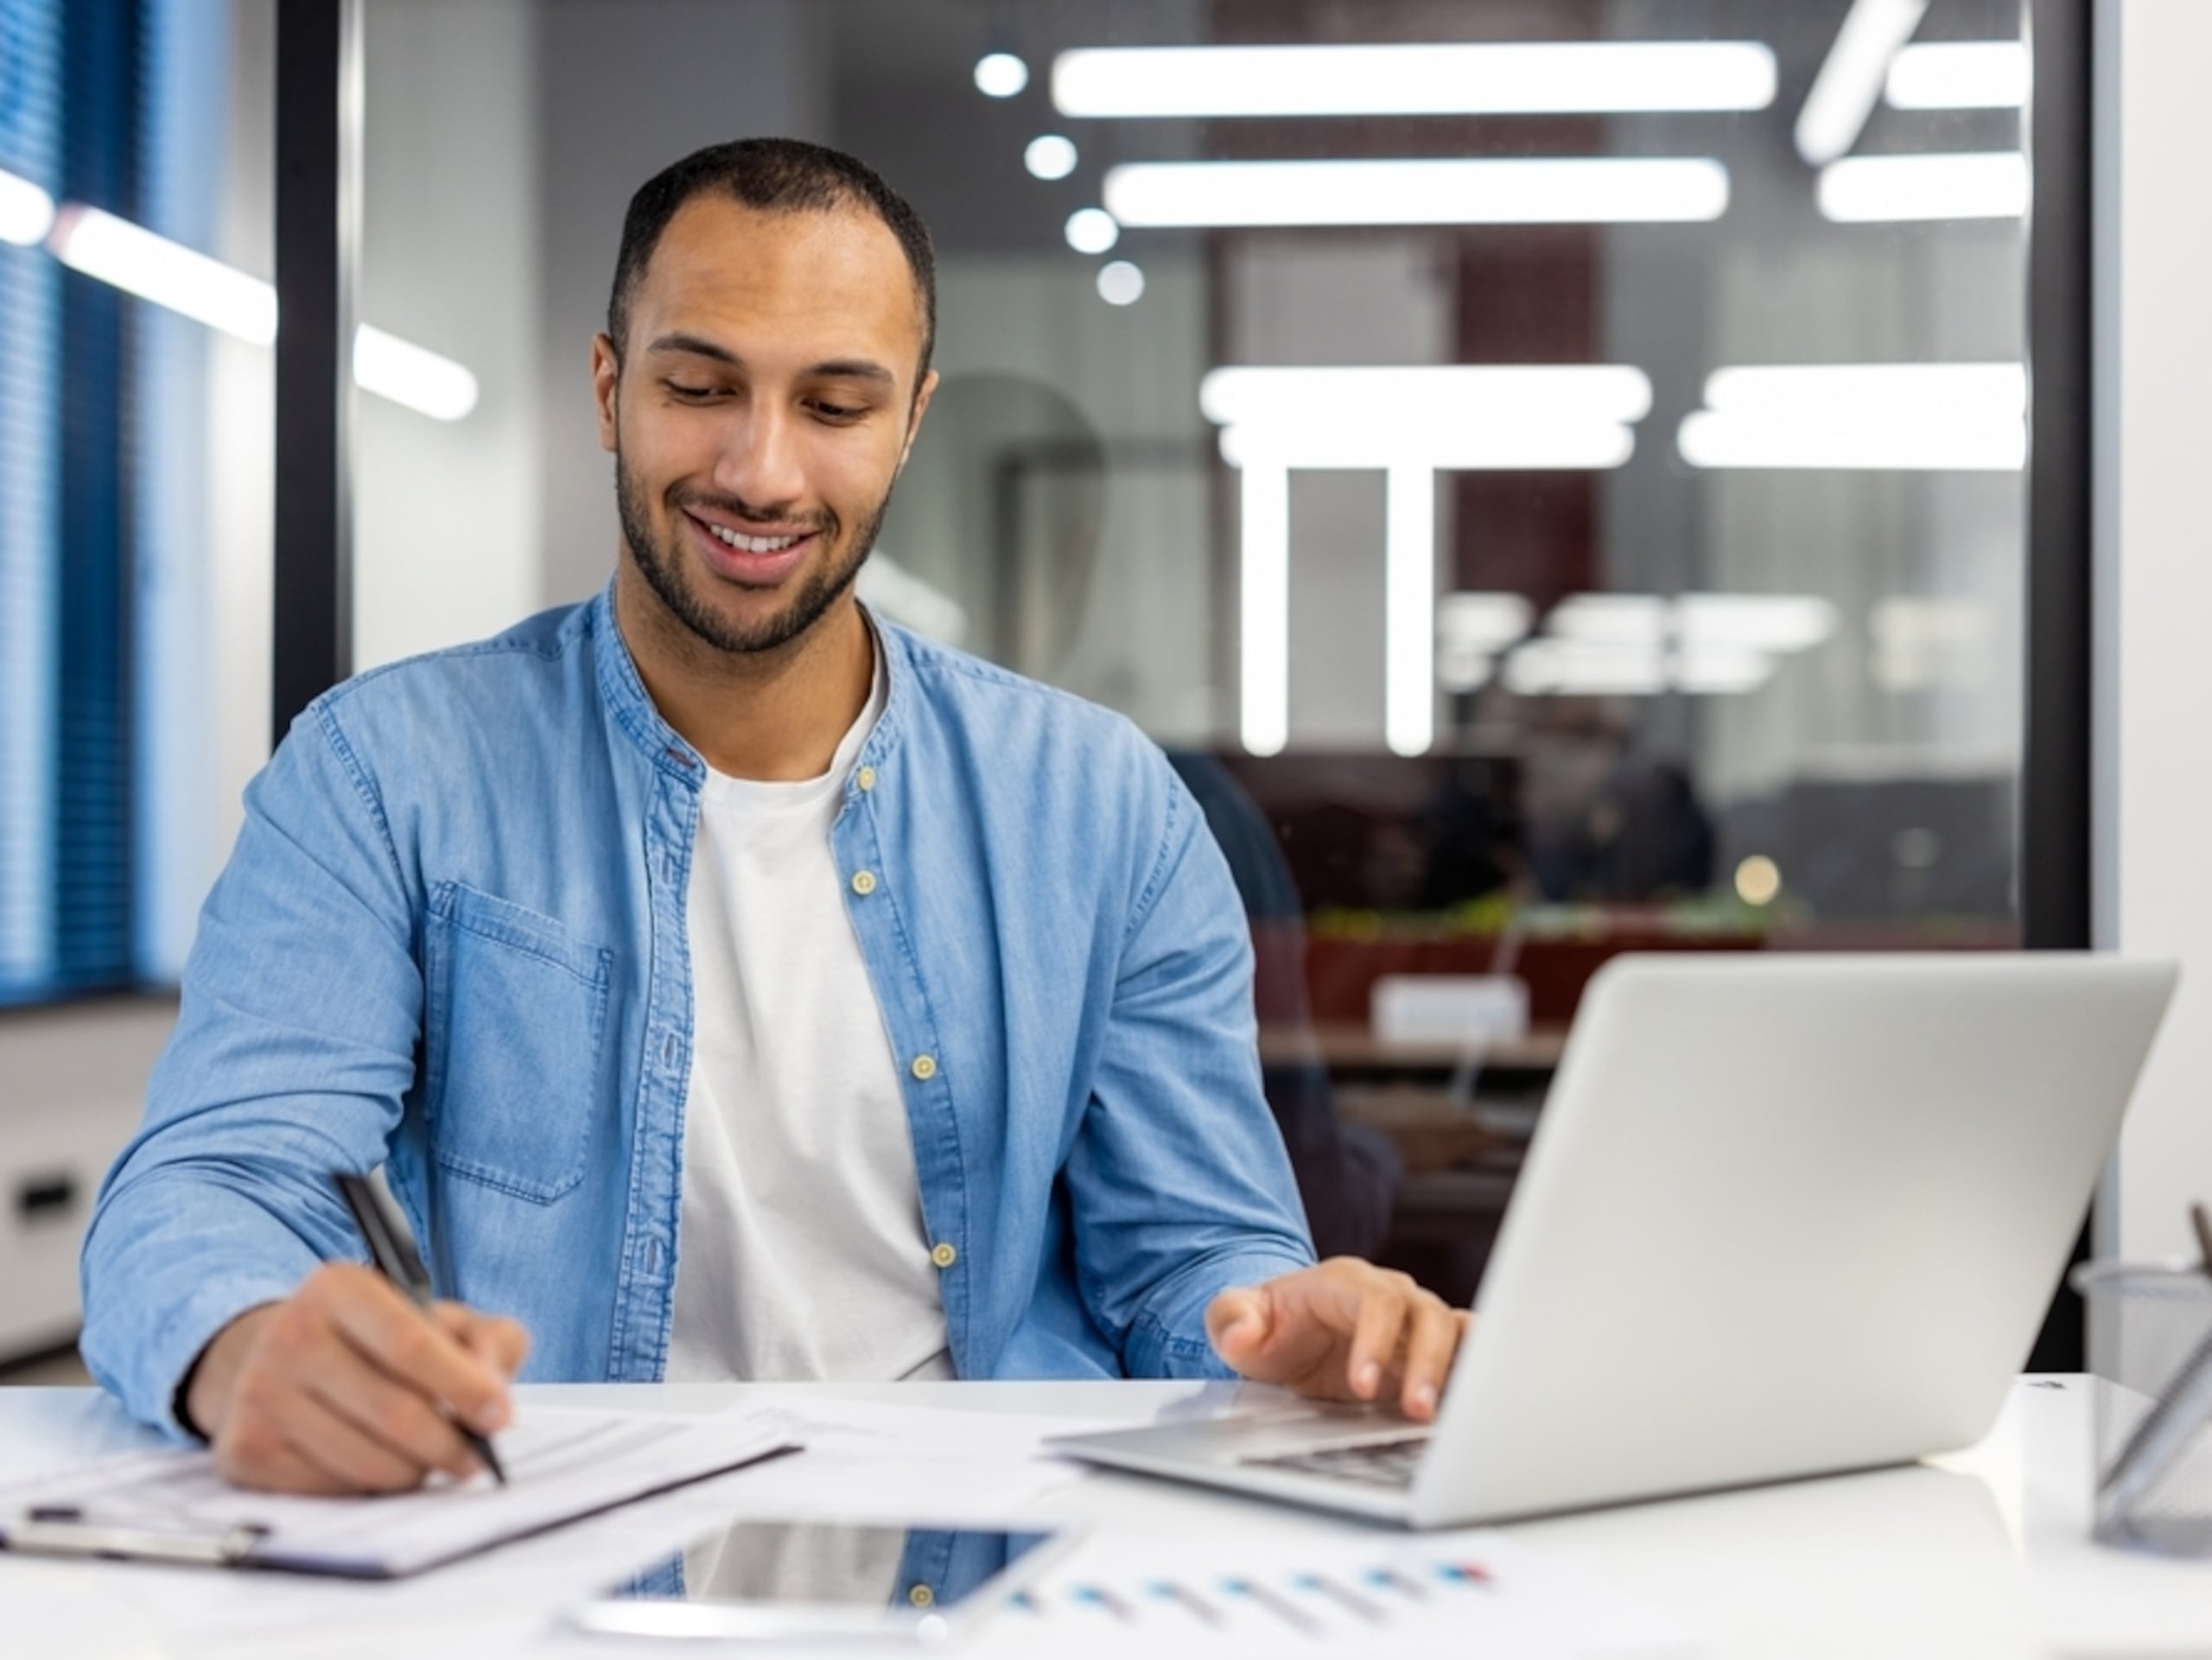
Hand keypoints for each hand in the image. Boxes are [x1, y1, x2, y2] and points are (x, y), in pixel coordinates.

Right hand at [183, 1262, 528, 1493]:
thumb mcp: (439, 1320)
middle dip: (449, 1444)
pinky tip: (378, 1466)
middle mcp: (289, 1334)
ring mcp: (258, 1394)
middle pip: (392, 1410)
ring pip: (365, 1461)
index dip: (462, 1386)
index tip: (500, 1417)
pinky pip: (330, 1490)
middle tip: (475, 1459)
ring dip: (414, 1471)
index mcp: (339, 1288)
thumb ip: (487, 1342)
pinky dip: (369, 1489)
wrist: (282, 1362)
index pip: (408, 1342)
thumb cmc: (379, 1342)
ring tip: (429, 1460)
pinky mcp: (243, 1451)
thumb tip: (494, 1395)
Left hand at [1206, 1258, 1466, 1422]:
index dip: (1376, 1340)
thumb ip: (1232, 1320)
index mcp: (1345, 1283)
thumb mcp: (1235, 1320)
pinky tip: (1472, 1409)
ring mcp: (1415, 1321)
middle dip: (1426, 1362)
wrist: (1288, 1331)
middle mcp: (1390, 1295)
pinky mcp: (1433, 1350)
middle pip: (1426, 1314)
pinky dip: (1475, 1375)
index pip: (1375, 1301)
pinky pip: (1467, 1352)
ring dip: (1459, 1369)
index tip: (1361, 1385)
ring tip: (1447, 1414)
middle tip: (1416, 1409)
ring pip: (1456, 1331)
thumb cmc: (1269, 1324)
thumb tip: (1241, 1334)